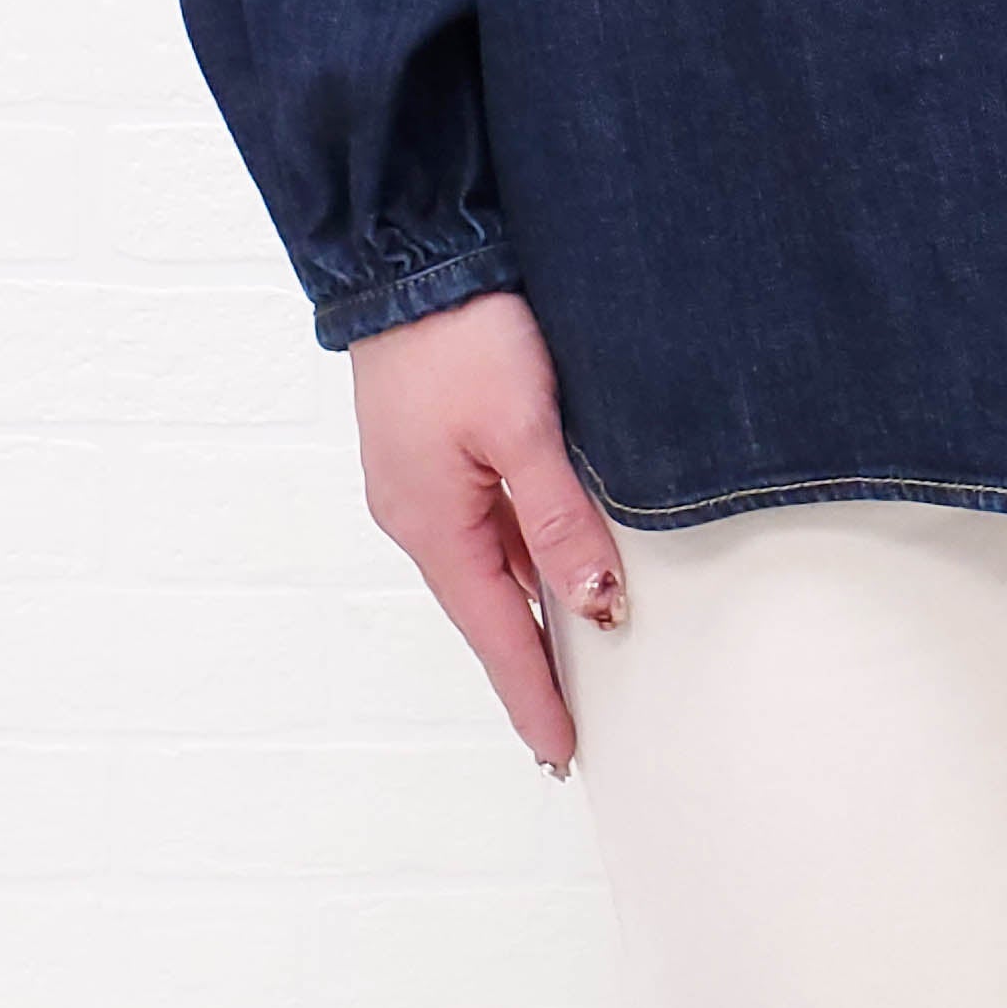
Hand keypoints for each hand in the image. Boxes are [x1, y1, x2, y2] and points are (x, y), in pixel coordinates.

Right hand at [348, 287, 626, 771]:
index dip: (532, 692)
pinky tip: (555, 551)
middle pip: (488, 602)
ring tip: (574, 647)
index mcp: (433, 523)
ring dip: (530, 599)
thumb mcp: (524, 428)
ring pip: (491, 556)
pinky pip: (486, 514)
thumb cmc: (463, 334)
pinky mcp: (435, 441)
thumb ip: (559, 518)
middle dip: (530, 659)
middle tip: (570, 719)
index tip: (559, 752)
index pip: (494, 632)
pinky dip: (523, 545)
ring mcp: (423, 477)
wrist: (413, 255)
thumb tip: (593, 600)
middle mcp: (419, 512)